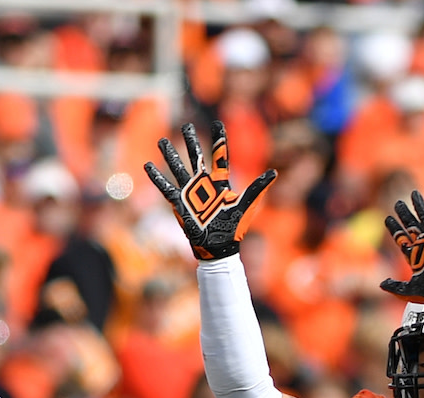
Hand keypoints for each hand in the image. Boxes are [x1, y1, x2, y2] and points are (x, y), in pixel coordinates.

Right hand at [144, 121, 276, 260]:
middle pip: (196, 157)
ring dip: (170, 155)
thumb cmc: (233, 228)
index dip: (219, 139)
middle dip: (190, 141)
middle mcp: (203, 184)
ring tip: (161, 141)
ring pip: (178, 168)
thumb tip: (274, 173)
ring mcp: (190, 193)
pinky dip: (157, 177)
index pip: (219, 156)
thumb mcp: (246, 205)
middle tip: (185, 125)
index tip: (217, 123)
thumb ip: (257, 188)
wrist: (218, 248)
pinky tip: (148, 165)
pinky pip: (166, 188)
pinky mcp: (179, 203)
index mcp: (220, 182)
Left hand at [379, 188, 423, 305]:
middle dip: (405, 214)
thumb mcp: (408, 290)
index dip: (395, 229)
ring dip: (417, 205)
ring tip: (413, 193)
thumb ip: (394, 287)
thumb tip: (381, 284)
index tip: (388, 219)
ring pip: (423, 218)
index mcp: (416, 257)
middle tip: (398, 204)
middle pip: (411, 226)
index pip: (402, 239)